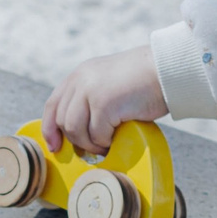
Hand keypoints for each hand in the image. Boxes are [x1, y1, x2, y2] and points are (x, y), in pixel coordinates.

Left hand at [41, 45, 167, 156]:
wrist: (166, 70)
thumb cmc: (144, 80)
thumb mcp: (108, 81)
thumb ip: (90, 97)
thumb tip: (78, 130)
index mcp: (79, 75)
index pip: (52, 105)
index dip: (50, 128)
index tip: (55, 146)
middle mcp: (80, 81)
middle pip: (63, 121)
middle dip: (77, 140)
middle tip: (96, 147)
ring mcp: (90, 91)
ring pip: (76, 131)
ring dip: (91, 143)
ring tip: (108, 143)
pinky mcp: (104, 103)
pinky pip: (96, 134)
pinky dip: (106, 142)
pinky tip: (117, 138)